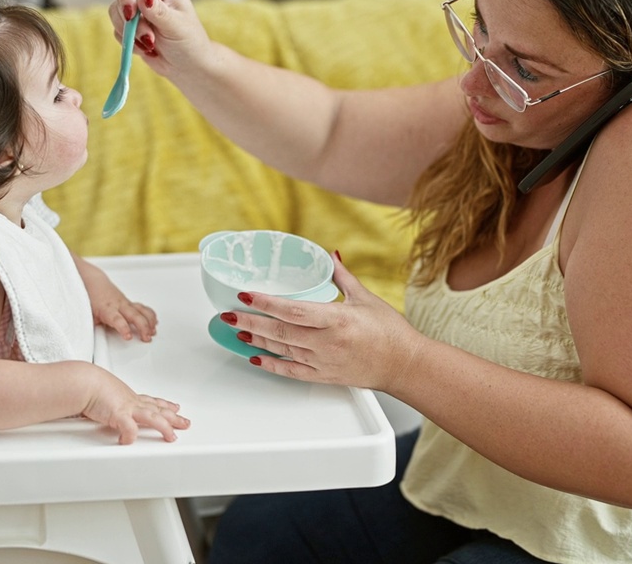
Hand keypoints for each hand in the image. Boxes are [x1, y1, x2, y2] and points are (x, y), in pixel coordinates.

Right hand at [83, 368, 189, 443]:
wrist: (83, 382)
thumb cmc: (90, 385)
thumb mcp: (103, 394)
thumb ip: (107, 404)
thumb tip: (103, 408)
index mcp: (130, 397)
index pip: (152, 402)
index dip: (165, 405)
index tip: (174, 407)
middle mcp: (132, 402)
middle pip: (159, 410)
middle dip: (174, 418)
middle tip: (185, 423)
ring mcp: (128, 408)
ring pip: (153, 418)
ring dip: (164, 427)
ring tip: (171, 437)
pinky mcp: (119, 415)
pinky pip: (129, 429)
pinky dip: (130, 437)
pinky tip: (128, 442)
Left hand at [85, 266, 158, 341]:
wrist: (92, 282)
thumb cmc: (89, 297)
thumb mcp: (86, 314)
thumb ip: (90, 326)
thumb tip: (90, 338)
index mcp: (107, 309)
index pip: (117, 319)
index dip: (123, 328)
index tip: (128, 336)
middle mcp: (119, 305)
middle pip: (134, 315)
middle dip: (143, 327)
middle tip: (146, 338)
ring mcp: (126, 303)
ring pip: (141, 311)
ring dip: (149, 322)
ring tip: (153, 332)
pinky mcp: (130, 303)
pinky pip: (143, 308)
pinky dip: (150, 315)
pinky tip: (154, 322)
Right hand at [108, 0, 216, 80]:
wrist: (188, 66)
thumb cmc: (190, 42)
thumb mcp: (177, 26)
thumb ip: (159, 11)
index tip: (130, 13)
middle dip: (132, 22)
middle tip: (148, 38)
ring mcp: (138, 10)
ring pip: (117, 15)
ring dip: (130, 34)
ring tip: (151, 45)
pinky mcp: (131, 27)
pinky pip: (117, 31)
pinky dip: (129, 42)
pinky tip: (147, 49)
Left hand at [221, 252, 427, 390]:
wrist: (403, 365)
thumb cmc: (389, 332)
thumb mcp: (365, 298)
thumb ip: (342, 277)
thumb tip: (328, 255)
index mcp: (337, 320)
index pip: (293, 310)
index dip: (266, 303)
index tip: (246, 295)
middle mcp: (326, 342)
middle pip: (280, 331)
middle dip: (250, 322)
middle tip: (228, 314)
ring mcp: (323, 362)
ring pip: (281, 350)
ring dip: (256, 340)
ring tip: (237, 330)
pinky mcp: (323, 376)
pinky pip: (291, 371)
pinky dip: (271, 364)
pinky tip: (255, 357)